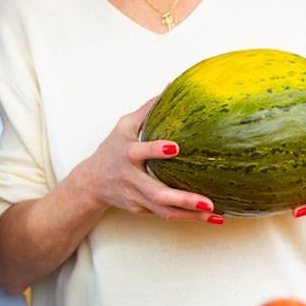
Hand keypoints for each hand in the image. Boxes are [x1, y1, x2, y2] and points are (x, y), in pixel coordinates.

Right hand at [73, 98, 221, 223]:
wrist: (91, 183)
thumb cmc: (111, 149)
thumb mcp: (124, 126)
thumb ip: (147, 110)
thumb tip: (171, 87)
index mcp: (126, 154)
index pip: (139, 152)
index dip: (155, 150)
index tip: (175, 147)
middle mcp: (131, 179)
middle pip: (156, 193)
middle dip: (183, 198)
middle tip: (208, 202)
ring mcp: (136, 198)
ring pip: (164, 210)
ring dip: (191, 215)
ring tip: (215, 215)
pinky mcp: (141, 210)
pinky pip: (166, 215)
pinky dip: (188, 218)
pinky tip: (210, 219)